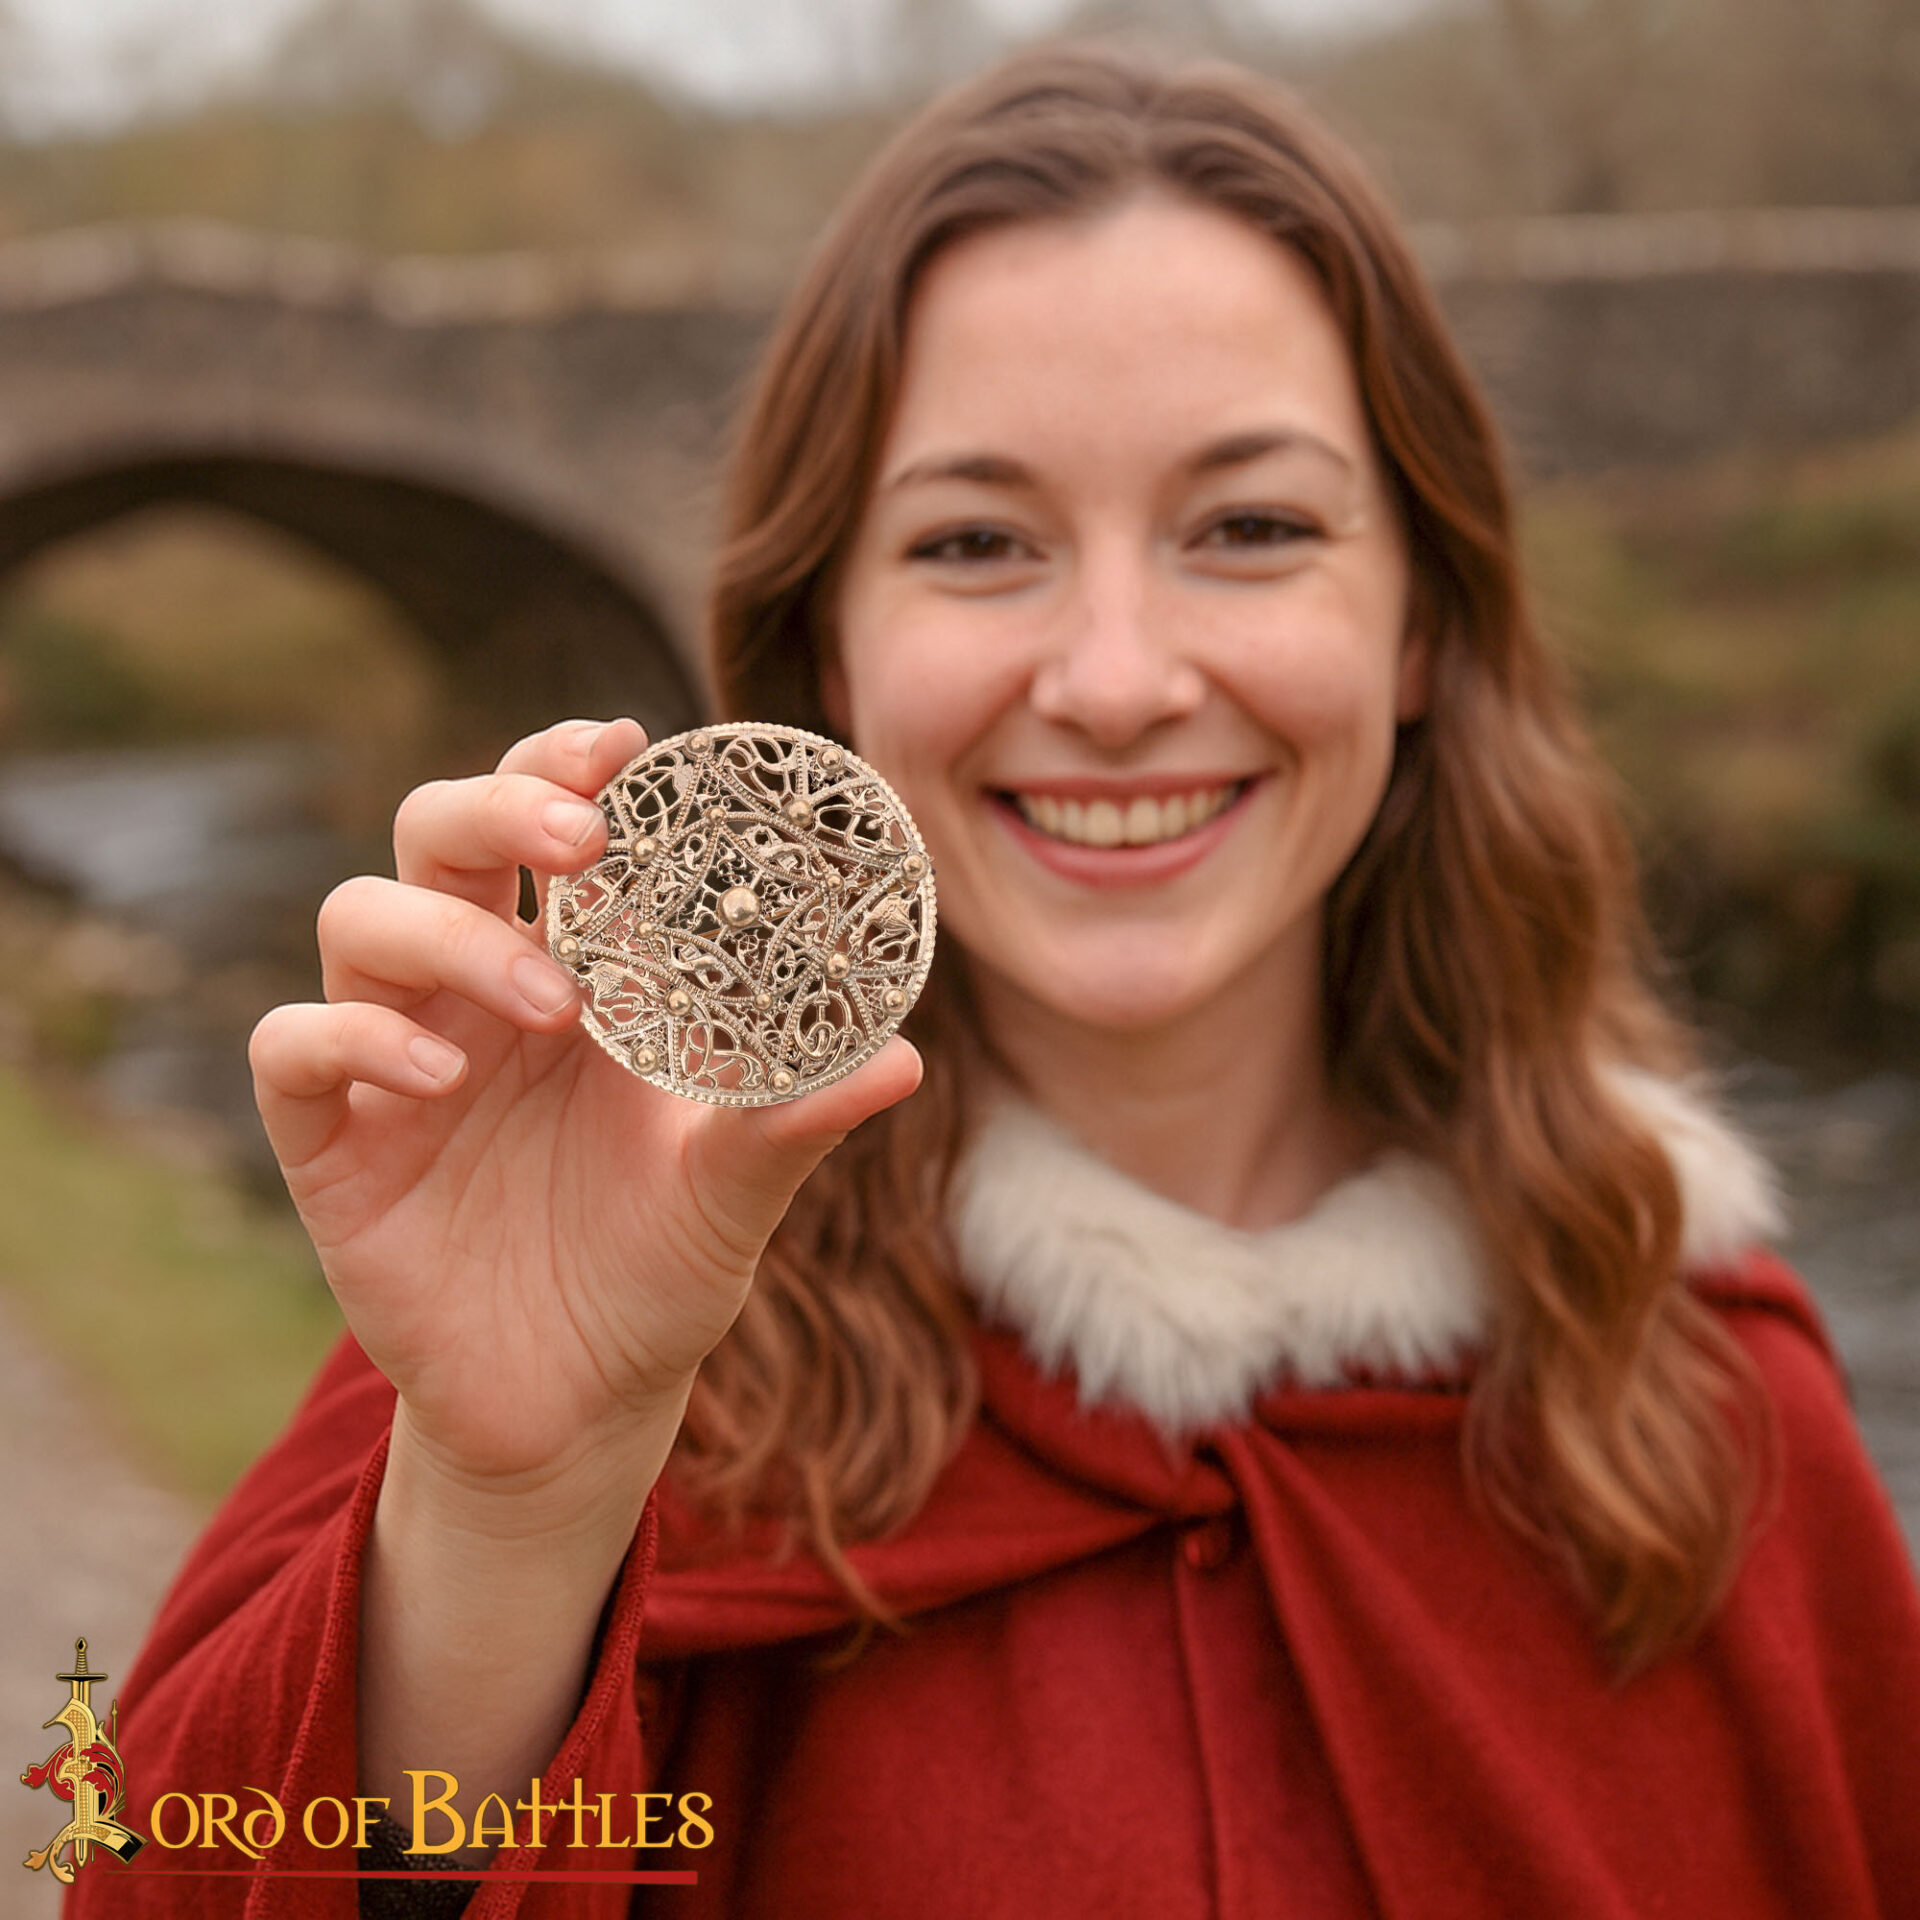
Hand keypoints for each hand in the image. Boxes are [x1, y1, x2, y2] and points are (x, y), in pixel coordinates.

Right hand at [249, 717, 922, 1499]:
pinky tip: (442, 1077)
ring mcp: (396, 1056)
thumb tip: (903, 1059)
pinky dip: (353, 1036)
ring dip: (449, 933)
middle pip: (437, 831)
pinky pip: (294, 1046)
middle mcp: (478, 990)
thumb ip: (797, 1121)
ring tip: (549, 1003)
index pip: (549, 825)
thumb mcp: (734, 1192)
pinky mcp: (330, 1140)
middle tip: (579, 838)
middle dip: (499, 806)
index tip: (628, 743)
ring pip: (359, 915)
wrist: (581, 1405)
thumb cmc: (662, 1271)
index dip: (569, 765)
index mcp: (578, 971)